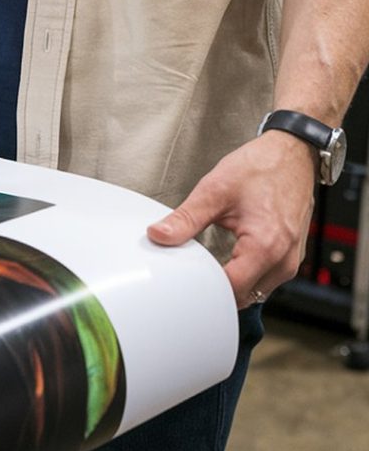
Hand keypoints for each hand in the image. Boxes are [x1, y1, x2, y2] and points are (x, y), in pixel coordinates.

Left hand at [147, 131, 317, 307]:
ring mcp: (291, 261)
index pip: (230, 290)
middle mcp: (283, 261)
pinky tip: (227, 259)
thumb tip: (158, 235)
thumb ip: (185, 219)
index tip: (182, 280)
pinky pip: (265, 279)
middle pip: (244, 297)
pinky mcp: (291, 256)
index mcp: (265, 248)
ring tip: (207, 265)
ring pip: (256, 292)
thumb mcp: (214, 190)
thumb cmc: (261, 167)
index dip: (203, 289)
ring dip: (232, 284)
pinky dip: (246, 275)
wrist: (292, 154)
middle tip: (190, 274)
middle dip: (216, 290)